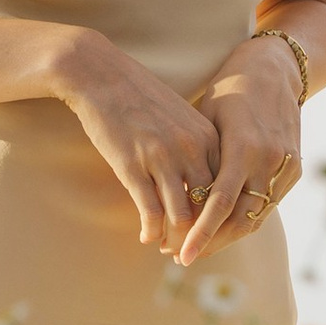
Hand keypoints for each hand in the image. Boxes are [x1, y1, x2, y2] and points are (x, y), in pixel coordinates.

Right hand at [48, 34, 224, 252]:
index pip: (225, 187)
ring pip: (182, 215)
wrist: (100, 75)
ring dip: (176, 239)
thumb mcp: (179, 118)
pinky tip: (146, 236)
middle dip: (202, 234)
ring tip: (167, 248)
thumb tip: (201, 180)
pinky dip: (151, 230)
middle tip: (190, 249)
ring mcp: (163, 158)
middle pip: (208, 207)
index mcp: (206, 137)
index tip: (211, 230)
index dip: (219, 215)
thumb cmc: (138, 97)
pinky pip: (151, 211)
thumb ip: (195, 146)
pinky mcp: (133, 166)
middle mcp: (191, 149)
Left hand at [179, 35, 302, 266]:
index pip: (219, 204)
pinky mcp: (295, 170)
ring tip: (194, 246)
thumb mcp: (208, 119)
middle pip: (240, 220)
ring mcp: (287, 167)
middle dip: (210, 243)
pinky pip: (267, 206)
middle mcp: (270, 160)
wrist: (277, 70)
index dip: (199, 234)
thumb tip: (172, 201)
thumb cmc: (231, 89)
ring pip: (255, 218)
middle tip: (178, 256)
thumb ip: (199, 161)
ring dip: (225, 237)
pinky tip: (219, 229)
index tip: (177, 254)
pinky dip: (243, 220)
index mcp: (244, 147)